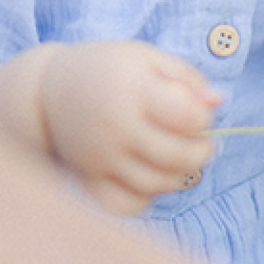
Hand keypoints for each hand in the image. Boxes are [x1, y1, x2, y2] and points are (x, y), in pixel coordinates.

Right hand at [38, 42, 219, 215]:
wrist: (46, 91)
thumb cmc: (108, 68)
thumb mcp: (147, 57)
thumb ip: (186, 77)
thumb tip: (217, 102)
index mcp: (135, 92)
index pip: (188, 117)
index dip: (205, 118)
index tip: (200, 113)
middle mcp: (117, 128)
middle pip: (177, 156)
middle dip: (202, 152)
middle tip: (205, 144)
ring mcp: (101, 158)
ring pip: (156, 185)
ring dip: (180, 176)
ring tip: (181, 158)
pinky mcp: (88, 179)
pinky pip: (126, 205)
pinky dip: (145, 198)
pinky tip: (150, 176)